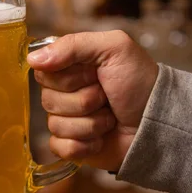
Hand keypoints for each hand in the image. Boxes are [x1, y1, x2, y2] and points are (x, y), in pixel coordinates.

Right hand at [27, 30, 158, 170]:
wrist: (159, 123)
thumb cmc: (141, 82)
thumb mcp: (113, 48)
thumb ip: (73, 45)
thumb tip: (32, 59)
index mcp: (69, 67)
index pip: (43, 72)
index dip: (68, 77)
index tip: (94, 75)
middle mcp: (64, 92)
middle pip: (48, 100)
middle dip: (84, 101)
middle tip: (107, 97)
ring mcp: (67, 120)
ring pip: (56, 125)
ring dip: (90, 123)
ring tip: (110, 118)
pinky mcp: (71, 145)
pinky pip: (60, 147)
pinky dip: (84, 145)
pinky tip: (100, 140)